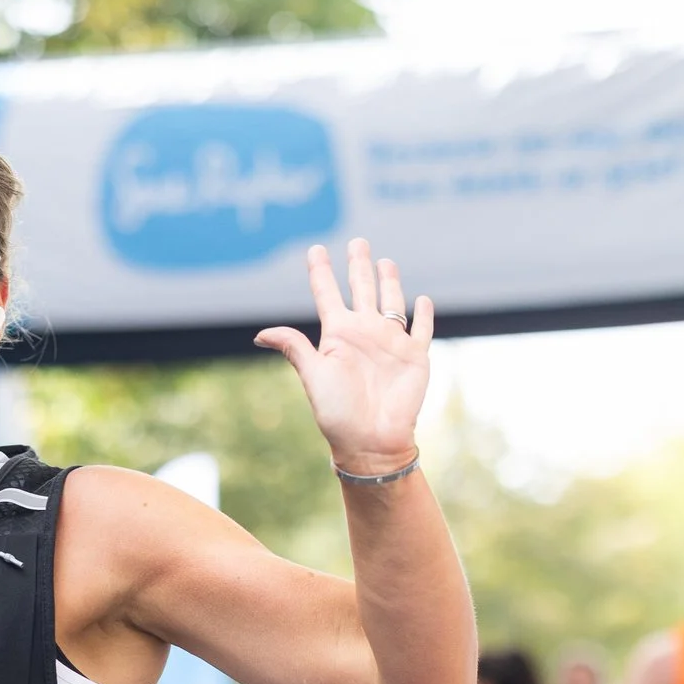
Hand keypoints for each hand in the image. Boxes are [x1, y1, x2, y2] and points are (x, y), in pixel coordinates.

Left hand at [254, 239, 432, 476]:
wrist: (372, 441)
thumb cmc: (338, 413)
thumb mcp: (314, 376)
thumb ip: (294, 348)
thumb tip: (259, 334)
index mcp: (338, 334)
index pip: (327, 293)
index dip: (321, 271)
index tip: (315, 249)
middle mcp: (365, 333)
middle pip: (362, 289)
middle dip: (359, 264)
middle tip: (358, 241)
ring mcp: (391, 343)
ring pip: (392, 302)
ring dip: (390, 281)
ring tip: (385, 261)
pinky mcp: (415, 356)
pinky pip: (421, 329)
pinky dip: (423, 314)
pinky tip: (422, 299)